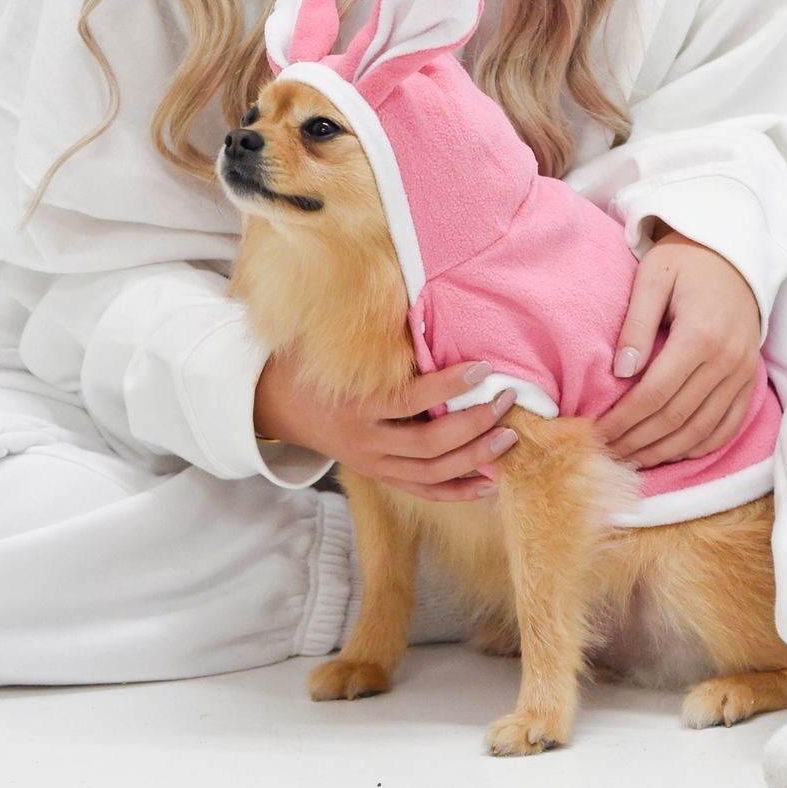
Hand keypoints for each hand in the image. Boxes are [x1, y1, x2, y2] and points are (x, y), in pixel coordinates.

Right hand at [254, 347, 520, 502]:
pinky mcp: (380, 476)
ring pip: (431, 473)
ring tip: (509, 437)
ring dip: (475, 458)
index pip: (410, 400)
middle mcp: (364, 441)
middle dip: (474, 424)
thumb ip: (372, 333)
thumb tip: (421, 296)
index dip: (450, 386)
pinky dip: (458, 491)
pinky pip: (424, 491)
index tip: (484, 367)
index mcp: (354, 405)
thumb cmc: (311, 364)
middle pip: (428, 445)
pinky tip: (491, 482)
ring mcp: (372, 464)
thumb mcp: (331, 346)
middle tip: (507, 399)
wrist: (277, 405)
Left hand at [593, 231, 761, 466]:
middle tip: (608, 454)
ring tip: (634, 460)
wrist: (734, 254)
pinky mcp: (749, 380)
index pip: (656, 393)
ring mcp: (742, 373)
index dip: (625, 419)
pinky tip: (673, 452)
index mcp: (700, 335)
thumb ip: (635, 324)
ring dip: (666, 452)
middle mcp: (726, 360)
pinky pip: (727, 426)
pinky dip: (700, 446)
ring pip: (702, 430)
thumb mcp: (652, 277)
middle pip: (677, 418)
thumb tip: (621, 372)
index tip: (598, 432)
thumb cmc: (686, 260)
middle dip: (638, 442)